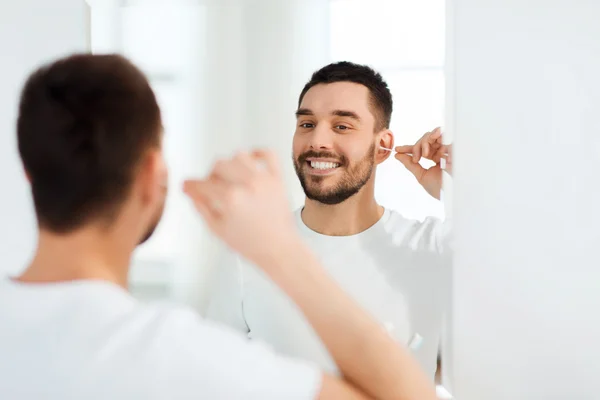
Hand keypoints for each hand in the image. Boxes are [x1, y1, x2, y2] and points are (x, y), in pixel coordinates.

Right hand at [183, 150, 300, 268]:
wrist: (278, 248)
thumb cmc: (251, 244)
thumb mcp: (217, 228)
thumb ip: (200, 206)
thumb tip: (189, 190)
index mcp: (230, 199)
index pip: (202, 183)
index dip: (191, 185)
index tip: (188, 185)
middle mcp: (247, 185)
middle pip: (219, 165)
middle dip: (211, 175)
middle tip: (212, 186)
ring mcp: (264, 180)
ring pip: (239, 156)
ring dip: (230, 164)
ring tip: (230, 177)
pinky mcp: (277, 179)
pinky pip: (268, 154)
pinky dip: (258, 153)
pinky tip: (250, 161)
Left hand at [394, 127, 451, 199]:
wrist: (453, 192)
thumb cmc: (439, 187)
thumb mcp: (421, 176)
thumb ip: (410, 164)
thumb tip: (397, 155)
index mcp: (434, 158)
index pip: (419, 149)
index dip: (407, 148)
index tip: (397, 150)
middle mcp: (441, 151)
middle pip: (424, 140)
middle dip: (417, 147)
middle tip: (417, 158)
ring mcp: (447, 148)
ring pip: (431, 136)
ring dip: (425, 142)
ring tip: (425, 154)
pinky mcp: (454, 146)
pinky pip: (443, 134)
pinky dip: (436, 135)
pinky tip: (433, 142)